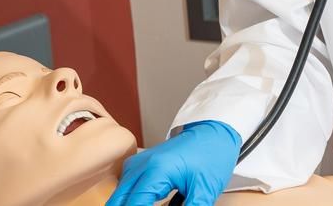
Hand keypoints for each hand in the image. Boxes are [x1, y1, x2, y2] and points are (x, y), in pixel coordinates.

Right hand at [106, 121, 240, 205]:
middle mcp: (142, 165)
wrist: (215, 134)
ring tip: (156, 205)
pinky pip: (126, 187)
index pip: (134, 203)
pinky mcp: (140, 165)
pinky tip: (150, 203)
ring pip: (120, 194)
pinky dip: (132, 200)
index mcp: (157, 170)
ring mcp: (139, 163)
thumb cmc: (212, 156)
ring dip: (130, 204)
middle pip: (118, 199)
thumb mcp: (205, 191)